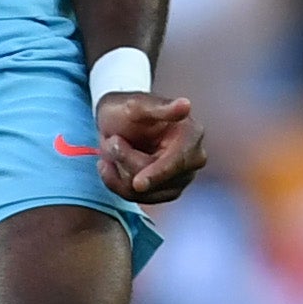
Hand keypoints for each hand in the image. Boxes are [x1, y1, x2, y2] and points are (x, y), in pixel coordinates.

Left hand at [97, 88, 208, 204]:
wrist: (117, 122)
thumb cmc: (127, 110)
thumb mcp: (137, 105)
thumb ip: (160, 108)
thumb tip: (186, 105)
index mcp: (192, 134)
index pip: (177, 162)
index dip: (157, 174)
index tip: (138, 184)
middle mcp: (193, 159)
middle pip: (157, 180)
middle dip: (127, 162)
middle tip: (111, 141)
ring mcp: (181, 178)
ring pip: (145, 193)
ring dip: (119, 172)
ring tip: (110, 147)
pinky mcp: (166, 192)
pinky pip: (137, 198)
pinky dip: (117, 182)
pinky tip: (109, 164)